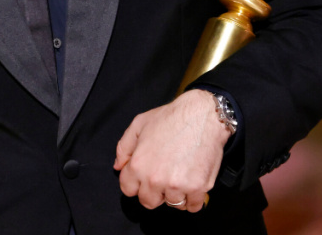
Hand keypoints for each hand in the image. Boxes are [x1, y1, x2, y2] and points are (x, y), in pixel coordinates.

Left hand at [113, 90, 229, 212]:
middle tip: (164, 177)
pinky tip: (193, 184)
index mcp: (138, 165)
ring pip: (172, 204)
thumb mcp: (139, 124)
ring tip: (181, 176)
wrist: (203, 115)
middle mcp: (155, 179)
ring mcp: (177, 185)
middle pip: (149, 201)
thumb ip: (124, 147)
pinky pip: (192, 207)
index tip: (145, 177)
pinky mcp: (198, 188)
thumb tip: (118, 166)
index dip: (136, 183)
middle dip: (155, 192)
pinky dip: (193, 199)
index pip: (128, 190)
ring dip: (176, 194)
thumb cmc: (172, 117)